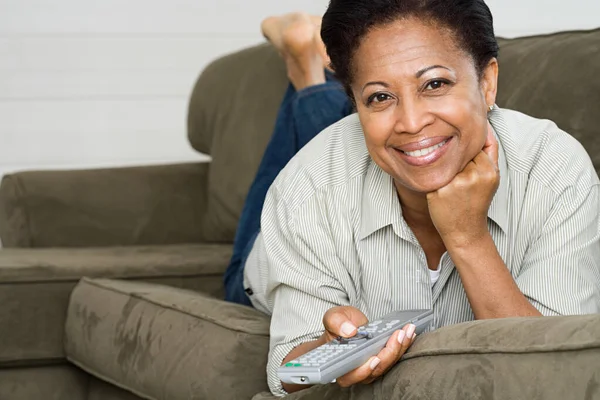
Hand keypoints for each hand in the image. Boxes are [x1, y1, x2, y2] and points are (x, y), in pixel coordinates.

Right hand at [322, 306, 417, 386]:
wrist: (346, 323)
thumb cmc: (338, 324)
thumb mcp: (333, 317)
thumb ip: (336, 322)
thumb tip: (349, 331)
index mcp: (340, 364)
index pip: (350, 375)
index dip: (363, 371)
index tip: (375, 359)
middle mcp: (356, 370)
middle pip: (375, 370)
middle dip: (389, 353)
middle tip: (398, 335)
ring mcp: (370, 366)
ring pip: (387, 364)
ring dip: (399, 348)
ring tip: (407, 331)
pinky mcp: (381, 359)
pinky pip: (393, 357)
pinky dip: (402, 346)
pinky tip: (409, 334)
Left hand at [426, 123, 499, 248]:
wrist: (465, 231)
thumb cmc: (475, 202)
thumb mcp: (491, 177)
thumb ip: (490, 152)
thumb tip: (484, 126)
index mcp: (490, 170)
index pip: (474, 146)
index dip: (466, 151)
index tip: (463, 156)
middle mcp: (475, 175)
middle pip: (459, 154)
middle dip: (456, 161)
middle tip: (458, 180)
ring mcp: (457, 182)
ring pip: (446, 163)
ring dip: (445, 171)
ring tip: (452, 188)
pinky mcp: (441, 190)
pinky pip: (434, 175)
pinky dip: (436, 181)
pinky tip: (442, 194)